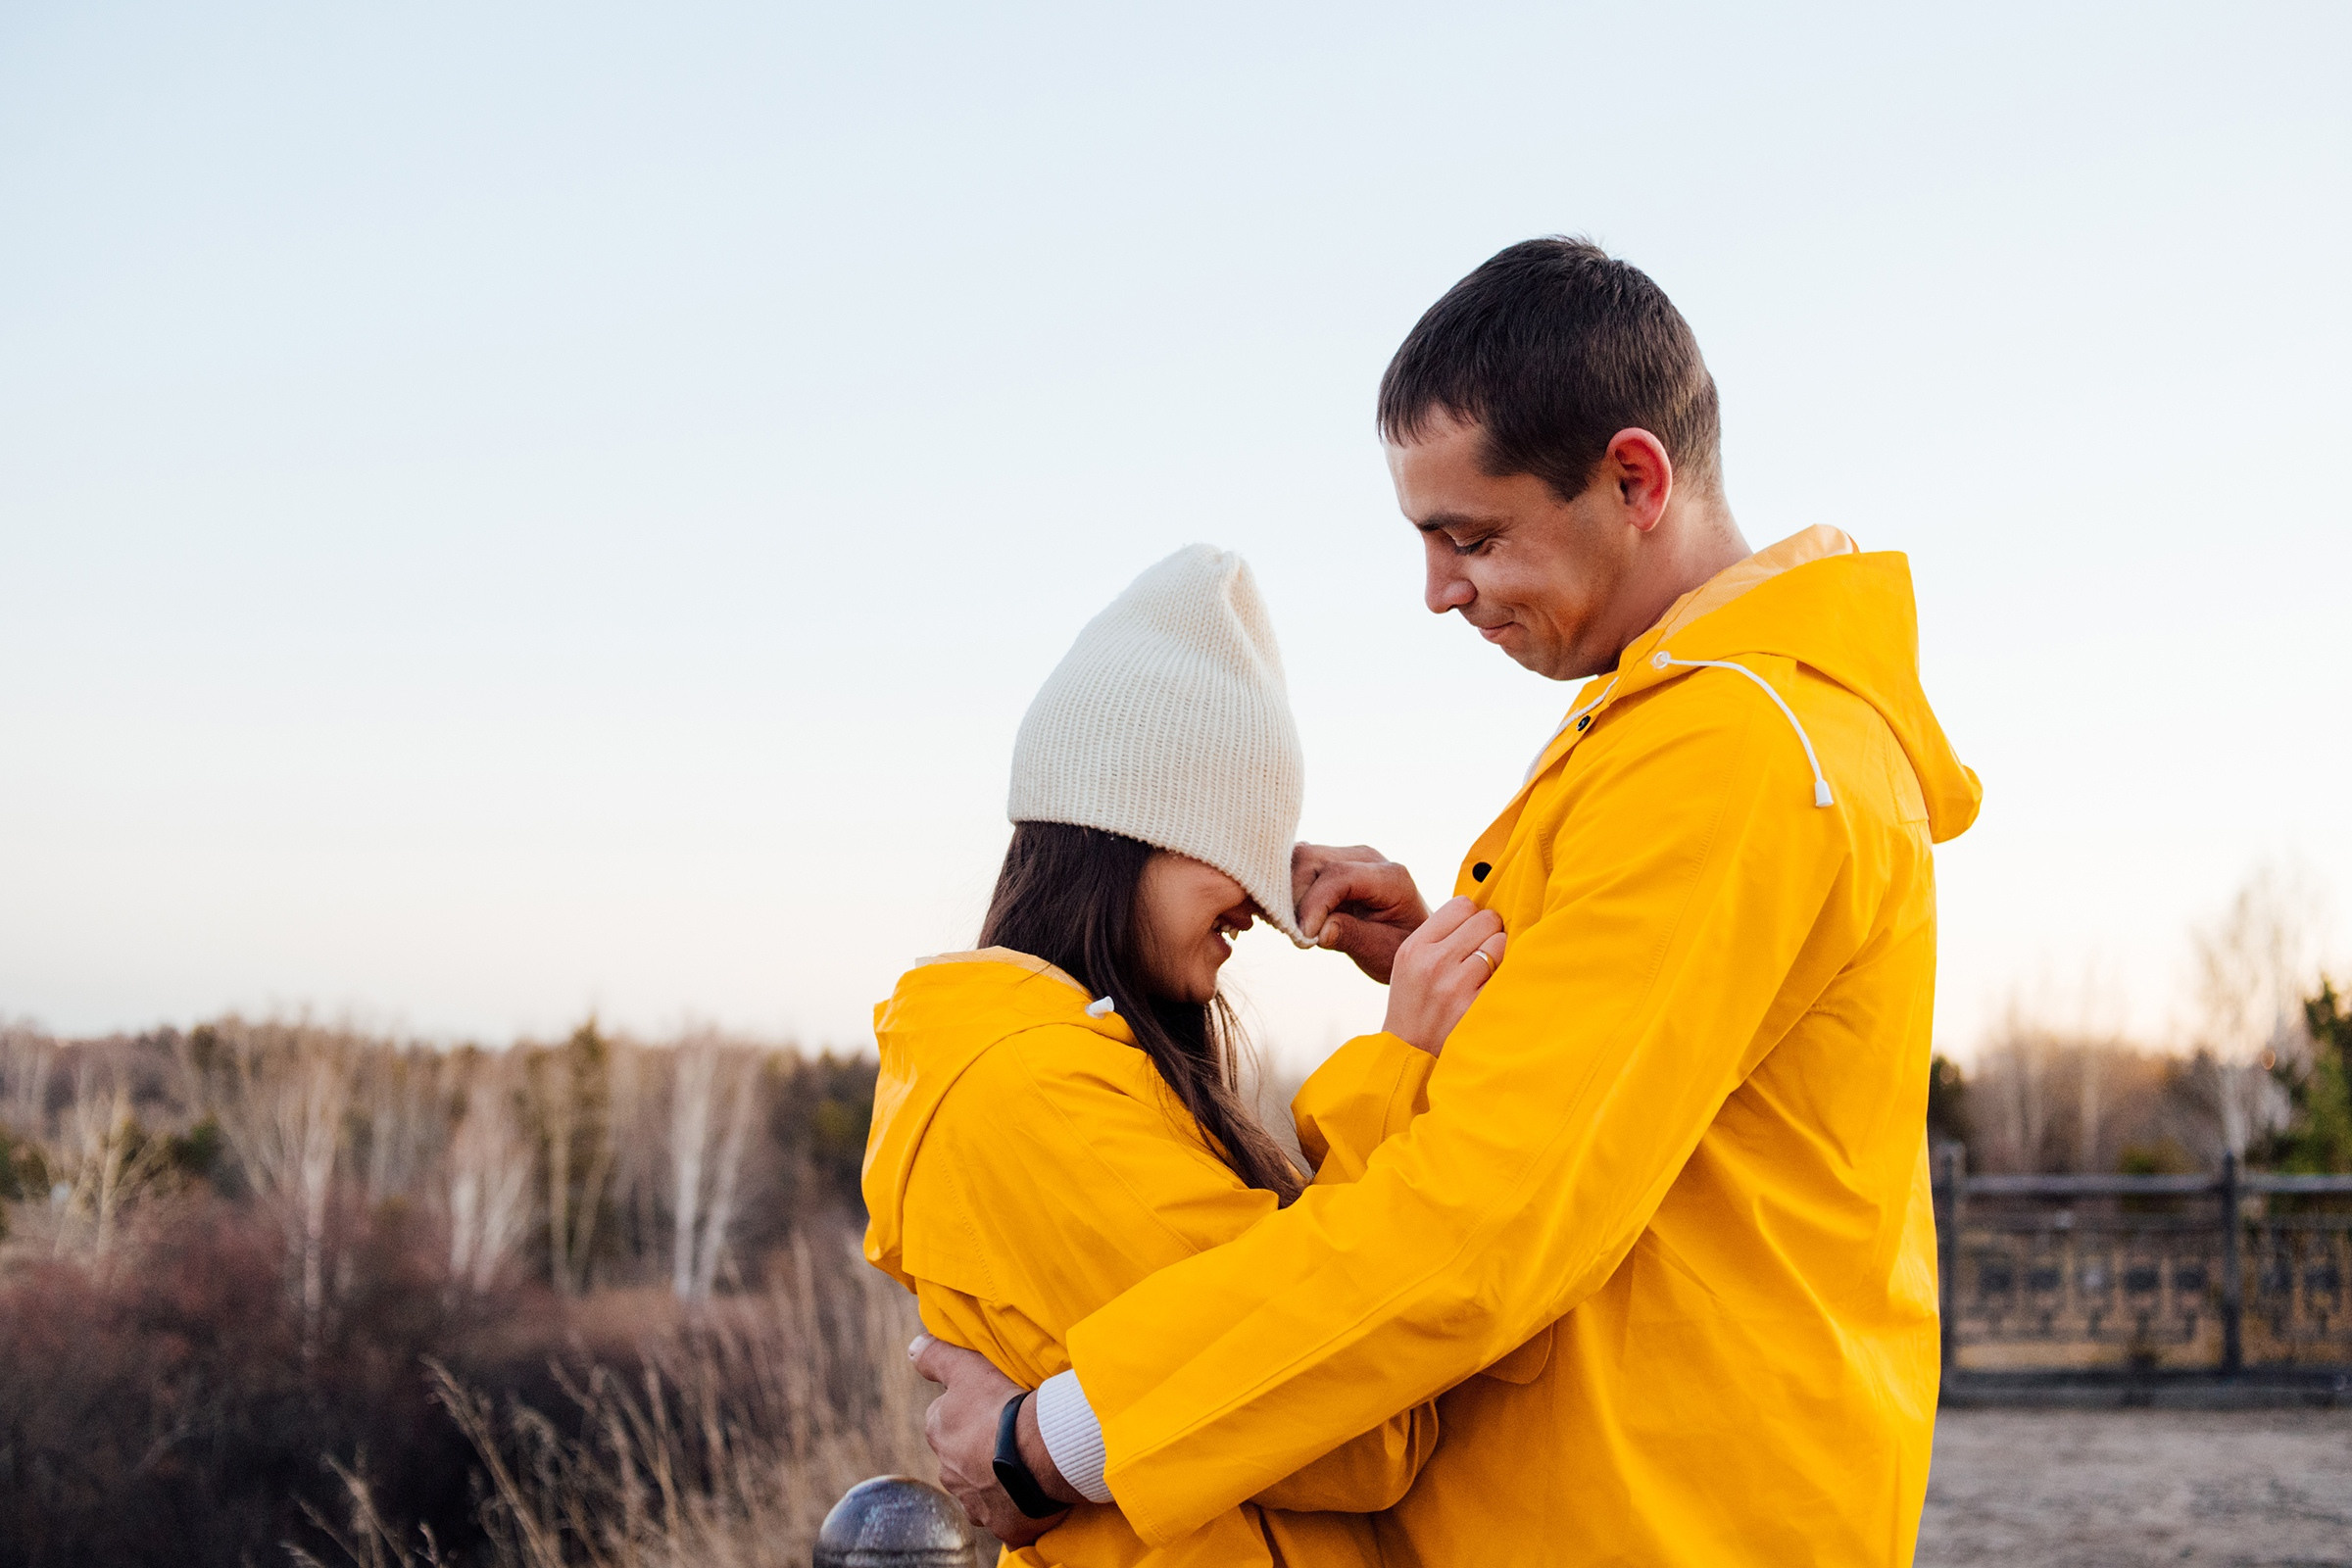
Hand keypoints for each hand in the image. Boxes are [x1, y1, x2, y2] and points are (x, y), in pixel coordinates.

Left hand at [909, 1334, 1074, 1545]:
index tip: (992, 1406)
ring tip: (1025, 1463)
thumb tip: (912, 1349)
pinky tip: (1031, 1495)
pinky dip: (1014, 1508)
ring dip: (995, 1479)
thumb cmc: (1001, 1408)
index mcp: (938, 1433)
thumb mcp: (966, 1368)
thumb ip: (936, 1356)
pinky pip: (1006, 1517)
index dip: (969, 1411)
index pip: (945, 1419)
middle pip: (961, 1457)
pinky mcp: (1001, 1525)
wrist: (1039, 1454)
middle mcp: (948, 1472)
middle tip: (1011, 1434)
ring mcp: (973, 1502)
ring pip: (980, 1489)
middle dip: (979, 1449)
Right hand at [1291, 843, 1429, 983]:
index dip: (1314, 904)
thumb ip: (1352, 937)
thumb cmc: (1399, 948)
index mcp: (1390, 877)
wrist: (1411, 942)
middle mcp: (1367, 858)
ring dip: (1289, 893)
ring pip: (1300, 859)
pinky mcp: (1331, 863)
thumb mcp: (1382, 952)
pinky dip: (1289, 889)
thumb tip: (1318, 931)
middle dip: (1295, 898)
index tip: (1304, 936)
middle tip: (1298, 936)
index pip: (1338, 875)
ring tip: (1294, 927)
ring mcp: (1347, 856)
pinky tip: (1292, 916)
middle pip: (1312, 860)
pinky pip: (1300, 866)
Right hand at [1380, 896, 1504, 1053]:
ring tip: (1486, 973)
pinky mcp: (1476, 1007)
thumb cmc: (1416, 1004)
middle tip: (1482, 953)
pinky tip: (1493, 989)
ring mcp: (1456, 986)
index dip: (1472, 917)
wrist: (1410, 1054)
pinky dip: (1506, 978)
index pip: (1462, 905)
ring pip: (1501, 943)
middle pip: (1486, 919)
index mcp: (1415, 947)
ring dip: (1500, 956)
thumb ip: (1439, 936)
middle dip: (1490, 933)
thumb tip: (1482, 912)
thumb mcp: (1410, 963)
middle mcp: (1434, 962)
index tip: (1470, 934)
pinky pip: (1508, 973)